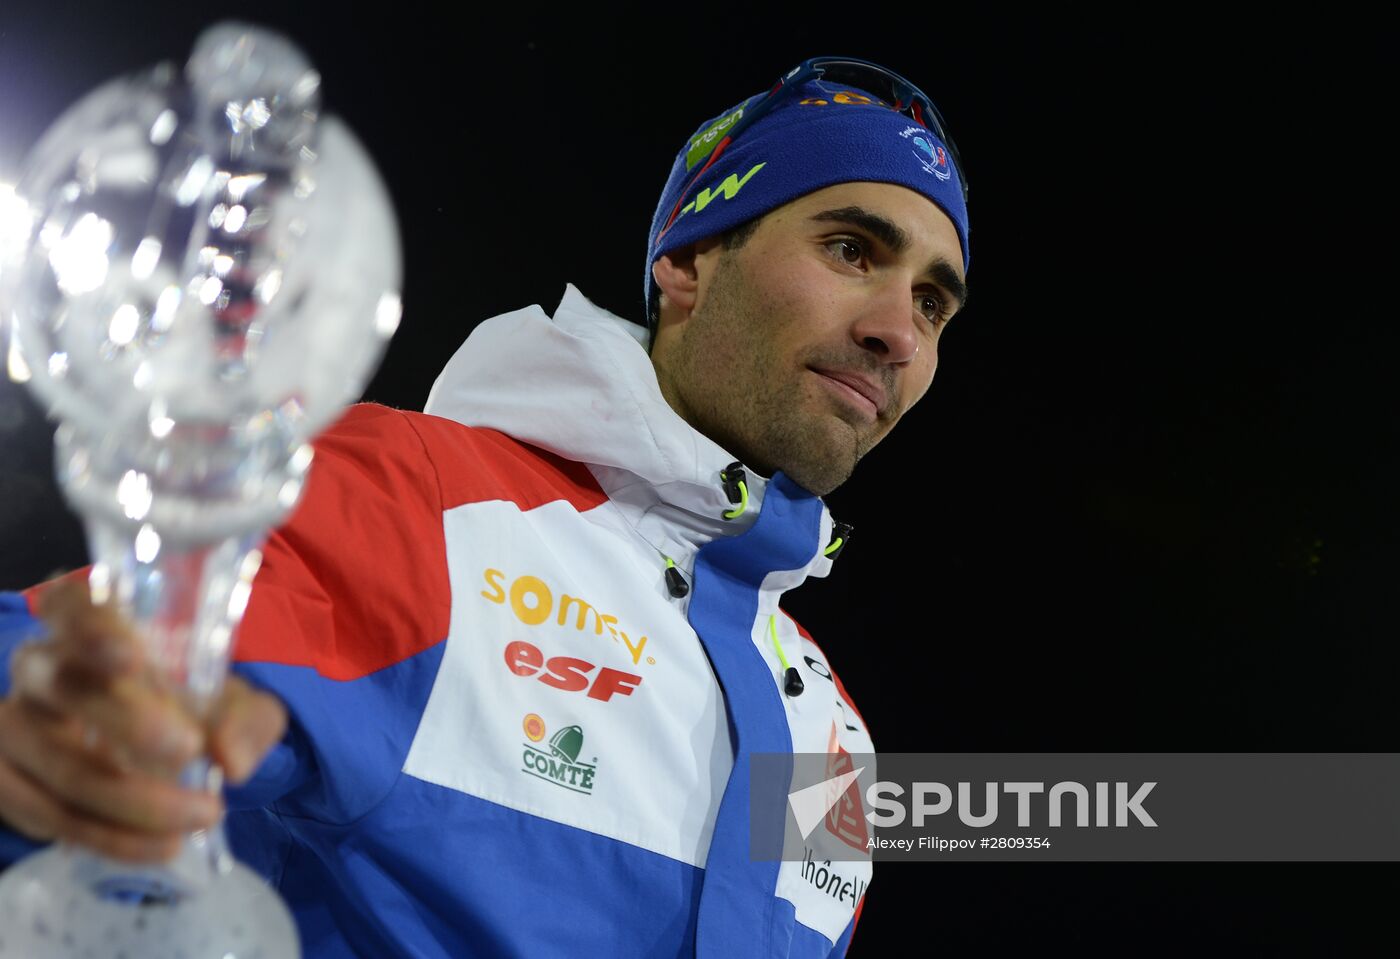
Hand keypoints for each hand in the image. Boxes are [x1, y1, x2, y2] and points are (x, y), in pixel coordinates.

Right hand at [0, 576, 287, 862]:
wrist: (163, 757)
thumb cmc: (192, 710)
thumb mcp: (237, 706)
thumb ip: (246, 720)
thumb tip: (230, 760)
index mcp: (95, 627)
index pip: (72, 604)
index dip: (92, 626)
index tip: (131, 658)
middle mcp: (42, 668)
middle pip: (62, 684)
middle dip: (126, 721)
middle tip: (189, 750)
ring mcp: (14, 726)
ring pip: (58, 763)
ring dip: (132, 800)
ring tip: (200, 817)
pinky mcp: (5, 782)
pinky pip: (48, 815)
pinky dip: (110, 838)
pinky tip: (160, 846)